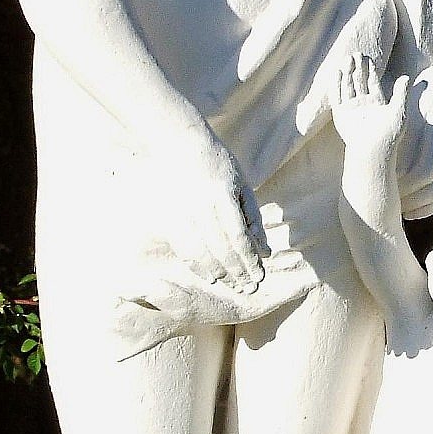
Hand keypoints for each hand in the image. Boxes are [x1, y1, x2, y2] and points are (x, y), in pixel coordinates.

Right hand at [149, 134, 267, 293]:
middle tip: (248, 288)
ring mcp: (182, 212)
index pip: (239, 237)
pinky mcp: (168, 217)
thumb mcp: (242, 185)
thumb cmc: (218, 164)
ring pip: (202, 253)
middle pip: (222, 249)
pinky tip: (209, 276)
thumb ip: (253, 218)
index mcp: (223, 195)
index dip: (250, 260)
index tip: (260, 276)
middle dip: (237, 272)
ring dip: (219, 273)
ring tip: (232, 285)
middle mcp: (201, 206)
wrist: (179, 144)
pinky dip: (197, 266)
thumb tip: (265, 250)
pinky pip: (184, 249)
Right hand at [330, 52, 413, 160]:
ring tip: (347, 58)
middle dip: (358, 68)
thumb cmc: (389, 133)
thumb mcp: (399, 110)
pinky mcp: (341, 114)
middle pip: (359, 81)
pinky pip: (337, 96)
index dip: (370, 70)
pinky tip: (337, 73)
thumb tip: (406, 77)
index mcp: (377, 103)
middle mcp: (363, 104)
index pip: (373, 82)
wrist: (373, 150)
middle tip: (357, 53)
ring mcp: (351, 108)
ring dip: (347, 73)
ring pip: (348, 86)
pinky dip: (337, 84)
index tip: (368, 57)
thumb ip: (400, 93)